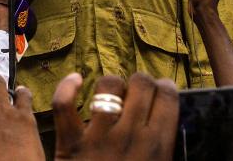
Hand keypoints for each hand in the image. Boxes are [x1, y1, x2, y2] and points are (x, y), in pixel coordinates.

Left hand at [53, 72, 178, 160]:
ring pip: (109, 85)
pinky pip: (64, 104)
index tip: (161, 93)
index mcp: (158, 146)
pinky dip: (67, 87)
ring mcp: (99, 136)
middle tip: (136, 95)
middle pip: (141, 84)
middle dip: (140, 84)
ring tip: (111, 96)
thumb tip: (168, 129)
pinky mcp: (70, 143)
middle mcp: (131, 135)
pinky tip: (76, 80)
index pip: (168, 96)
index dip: (164, 88)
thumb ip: (165, 151)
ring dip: (111, 85)